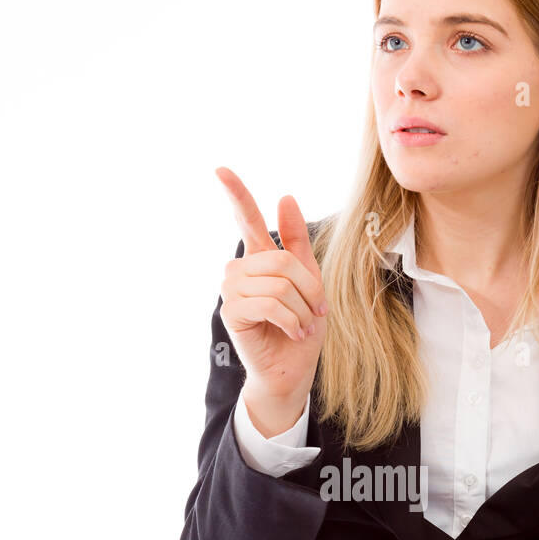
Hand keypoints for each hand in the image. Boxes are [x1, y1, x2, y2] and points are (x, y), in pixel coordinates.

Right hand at [215, 167, 327, 401]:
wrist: (292, 370)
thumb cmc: (300, 327)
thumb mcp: (310, 281)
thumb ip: (297, 243)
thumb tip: (285, 196)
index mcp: (259, 259)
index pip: (246, 220)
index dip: (235, 194)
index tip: (220, 170)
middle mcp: (240, 270)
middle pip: (281, 260)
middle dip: (309, 287)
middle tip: (318, 309)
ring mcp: (232, 290)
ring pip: (278, 283)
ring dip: (302, 307)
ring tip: (304, 324)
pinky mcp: (232, 312)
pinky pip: (270, 303)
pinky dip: (291, 320)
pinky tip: (293, 332)